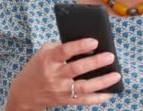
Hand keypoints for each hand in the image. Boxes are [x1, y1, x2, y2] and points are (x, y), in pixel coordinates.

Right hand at [6, 38, 120, 109]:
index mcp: (48, 59)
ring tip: (116, 75)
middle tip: (110, 56)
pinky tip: (110, 92)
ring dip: (102, 82)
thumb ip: (61, 46)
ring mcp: (60, 90)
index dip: (80, 46)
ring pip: (84, 87)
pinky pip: (84, 100)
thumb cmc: (38, 67)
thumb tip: (86, 45)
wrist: (25, 92)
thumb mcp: (44, 52)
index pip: (64, 51)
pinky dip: (98, 98)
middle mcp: (54, 75)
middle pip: (77, 69)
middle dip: (95, 62)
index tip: (94, 41)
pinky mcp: (66, 100)